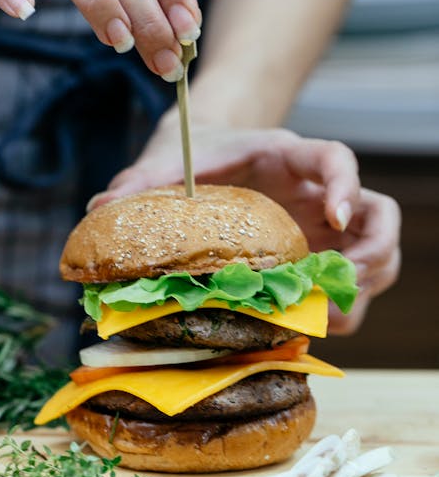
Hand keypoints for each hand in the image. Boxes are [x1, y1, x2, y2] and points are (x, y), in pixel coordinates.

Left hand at [88, 123, 400, 333]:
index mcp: (290, 158)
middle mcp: (318, 195)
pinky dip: (338, 307)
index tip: (334, 217)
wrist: (210, 154)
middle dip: (371, 256)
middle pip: (378, 219)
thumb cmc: (198, 153)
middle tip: (340, 288)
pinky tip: (304, 323)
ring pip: (375, 258)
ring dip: (362, 292)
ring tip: (323, 319)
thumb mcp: (173, 158)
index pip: (336, 159)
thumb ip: (143, 179)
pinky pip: (345, 285)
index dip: (346, 186)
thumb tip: (99, 208)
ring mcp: (322, 229)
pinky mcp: (315, 257)